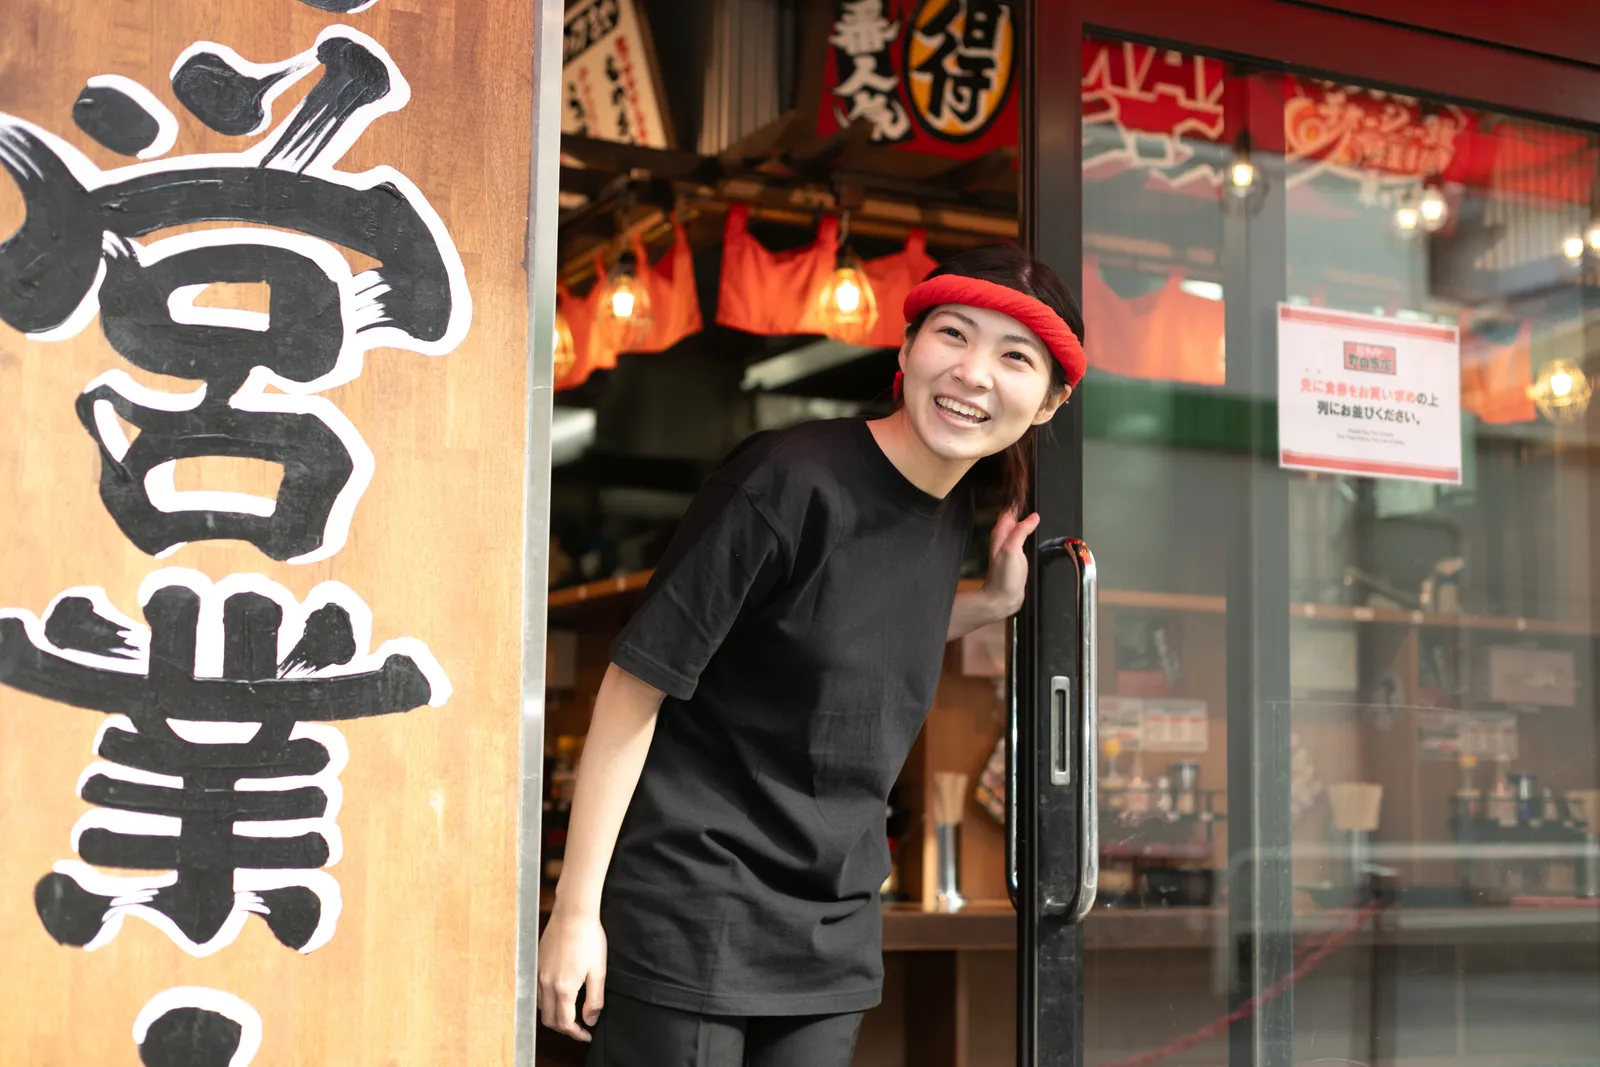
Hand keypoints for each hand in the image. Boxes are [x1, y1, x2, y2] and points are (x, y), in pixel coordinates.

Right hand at [537, 904, 607, 1040]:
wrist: (573, 912)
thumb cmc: (589, 938)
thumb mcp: (598, 971)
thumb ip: (594, 999)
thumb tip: (589, 1021)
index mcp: (563, 987)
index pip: (565, 1023)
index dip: (576, 1034)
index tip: (587, 1035)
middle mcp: (546, 983)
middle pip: (549, 1019)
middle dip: (564, 1028)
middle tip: (579, 1028)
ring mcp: (538, 973)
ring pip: (541, 1006)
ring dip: (554, 1015)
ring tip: (571, 1013)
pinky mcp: (536, 963)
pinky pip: (537, 991)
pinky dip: (547, 1001)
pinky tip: (560, 994)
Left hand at [982, 507, 1039, 617]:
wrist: (1002, 598)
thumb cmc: (1003, 577)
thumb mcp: (1012, 549)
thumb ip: (1021, 531)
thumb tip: (1033, 517)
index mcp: (1001, 533)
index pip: (1010, 510)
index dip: (1019, 501)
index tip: (1029, 491)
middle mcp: (1004, 538)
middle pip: (1015, 517)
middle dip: (1024, 509)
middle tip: (1037, 499)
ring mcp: (1010, 548)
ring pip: (1020, 528)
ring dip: (1027, 521)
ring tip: (1038, 513)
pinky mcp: (1017, 557)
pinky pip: (1024, 539)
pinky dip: (1030, 533)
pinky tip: (1036, 533)